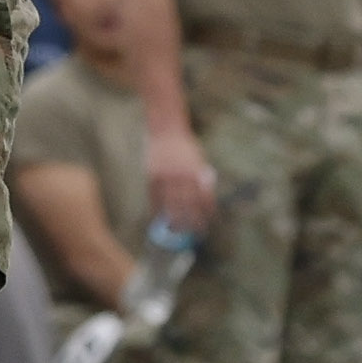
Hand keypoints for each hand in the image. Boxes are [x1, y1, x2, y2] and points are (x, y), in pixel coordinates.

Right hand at [144, 115, 219, 239]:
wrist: (165, 129)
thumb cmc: (184, 145)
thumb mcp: (198, 159)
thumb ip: (201, 177)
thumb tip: (205, 197)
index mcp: (196, 171)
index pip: (204, 197)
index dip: (207, 212)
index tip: (209, 222)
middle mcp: (181, 175)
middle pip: (188, 205)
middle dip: (193, 221)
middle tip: (196, 233)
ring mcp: (165, 176)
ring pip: (170, 204)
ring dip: (175, 220)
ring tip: (177, 231)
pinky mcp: (152, 176)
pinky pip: (155, 197)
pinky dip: (157, 209)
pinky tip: (160, 218)